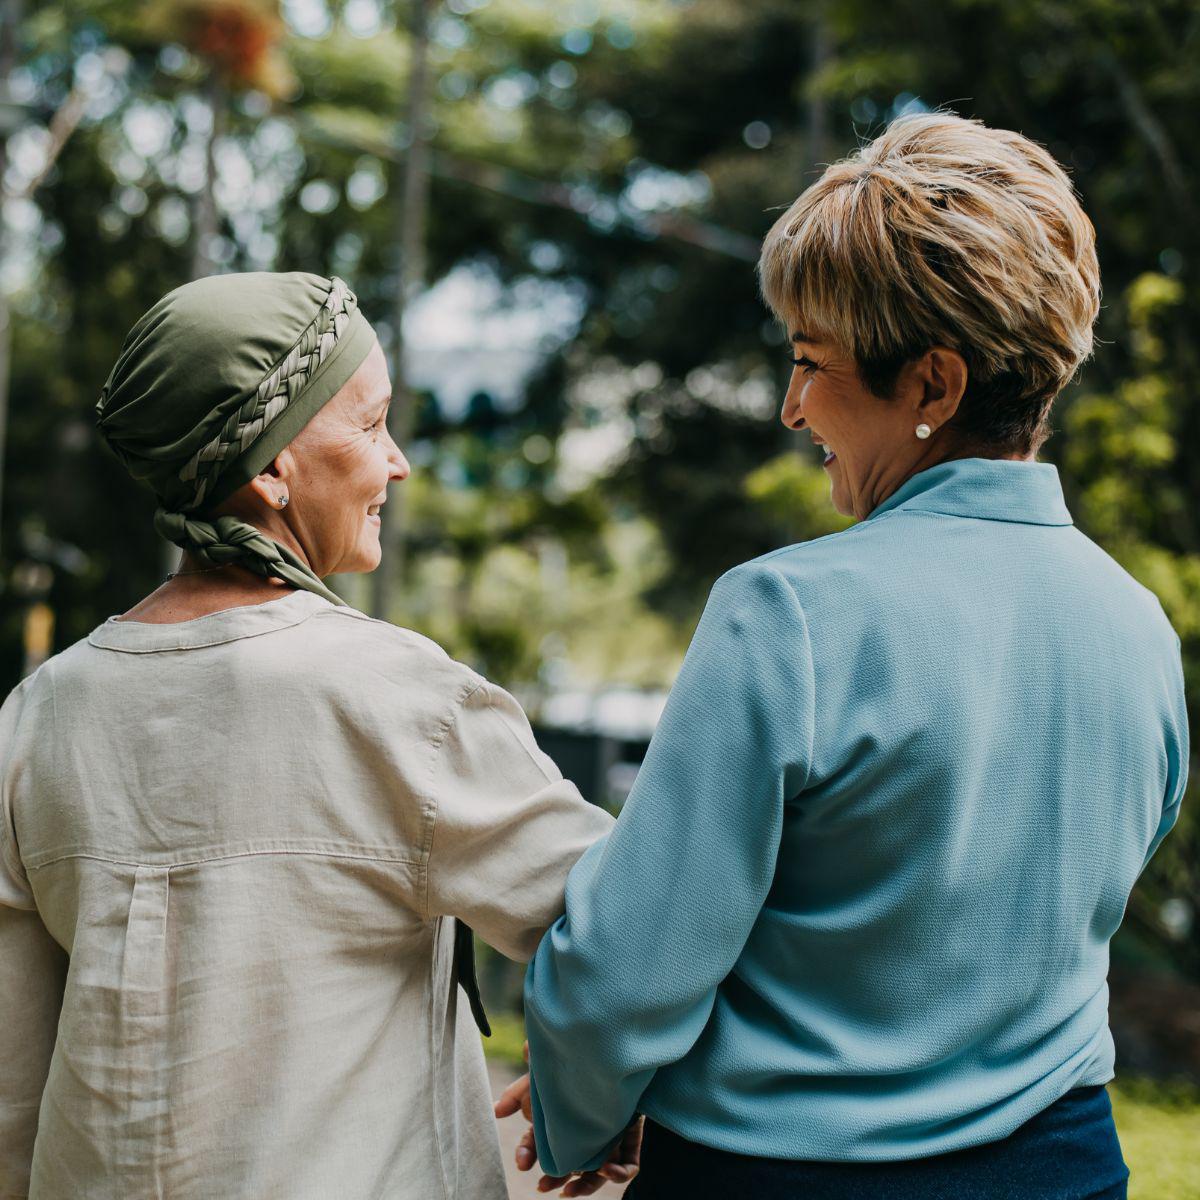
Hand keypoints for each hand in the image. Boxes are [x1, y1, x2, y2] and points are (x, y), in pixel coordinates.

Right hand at [493, 1044, 642, 1194]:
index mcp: (557, 1123)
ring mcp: (605, 1139)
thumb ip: (520, 1091)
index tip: (522, 1162)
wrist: (614, 1055)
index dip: (528, 1154)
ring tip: (570, 1191)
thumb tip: (494, 1109)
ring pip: (595, 1174)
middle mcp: (580, 1136)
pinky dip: (619, 1172)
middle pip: (565, 1166)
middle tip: (542, 1186)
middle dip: (552, 1180)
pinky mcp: (630, 1138)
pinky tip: (609, 1170)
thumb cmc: (574, 1068)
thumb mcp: (542, 1078)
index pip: (538, 1144)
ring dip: (583, 1186)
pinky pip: (628, 1164)